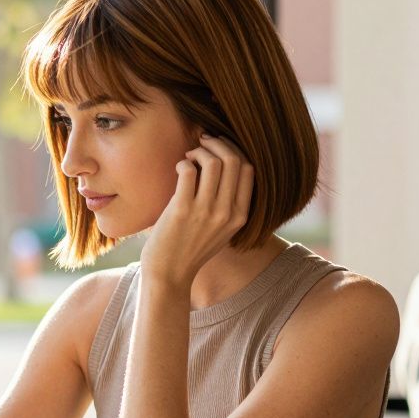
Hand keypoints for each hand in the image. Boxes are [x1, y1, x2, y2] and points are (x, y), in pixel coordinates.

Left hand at [141, 134, 253, 287]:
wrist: (170, 274)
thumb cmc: (191, 248)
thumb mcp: (222, 229)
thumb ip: (228, 203)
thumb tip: (221, 163)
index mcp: (241, 215)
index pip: (249, 169)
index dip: (234, 150)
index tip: (219, 146)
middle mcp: (227, 212)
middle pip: (233, 160)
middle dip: (217, 144)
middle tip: (202, 143)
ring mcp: (206, 211)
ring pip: (213, 162)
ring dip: (199, 151)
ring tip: (189, 156)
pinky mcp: (182, 210)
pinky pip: (188, 171)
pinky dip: (183, 163)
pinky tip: (179, 168)